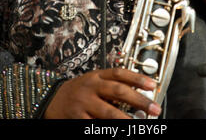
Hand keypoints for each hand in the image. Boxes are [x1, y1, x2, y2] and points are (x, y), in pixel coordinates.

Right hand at [44, 68, 160, 118]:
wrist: (51, 99)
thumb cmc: (78, 91)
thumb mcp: (93, 81)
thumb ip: (111, 85)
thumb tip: (137, 94)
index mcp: (96, 76)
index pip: (120, 73)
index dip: (137, 78)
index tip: (152, 85)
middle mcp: (91, 87)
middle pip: (118, 91)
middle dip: (139, 100)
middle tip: (154, 108)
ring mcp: (84, 103)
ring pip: (109, 112)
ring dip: (127, 120)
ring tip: (140, 125)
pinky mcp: (78, 119)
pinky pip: (95, 126)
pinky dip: (108, 129)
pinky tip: (118, 132)